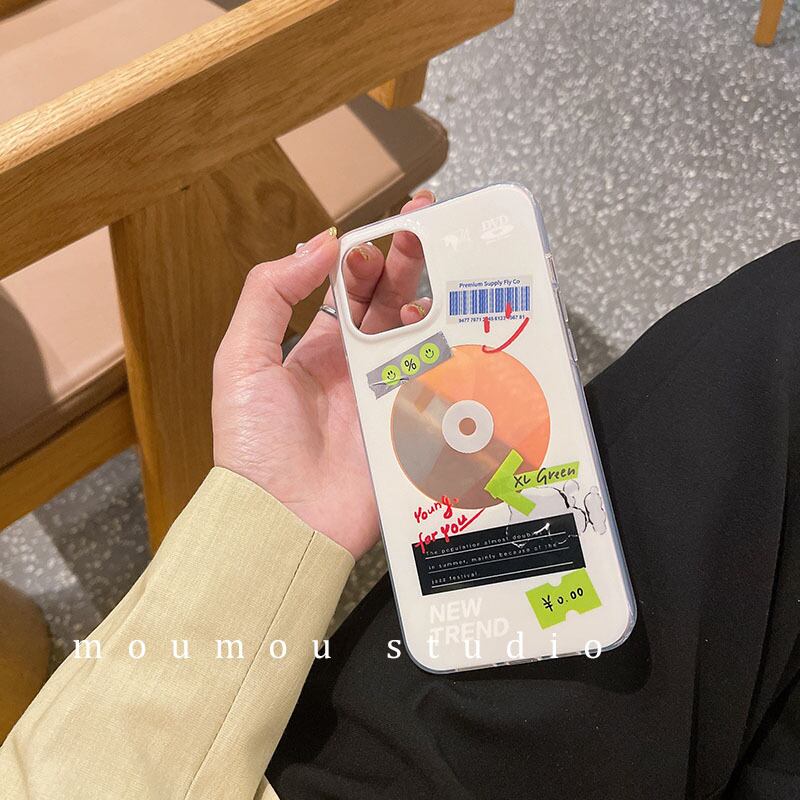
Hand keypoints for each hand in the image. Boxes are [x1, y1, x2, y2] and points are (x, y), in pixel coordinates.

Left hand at [212, 192, 433, 558]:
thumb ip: (269, 294)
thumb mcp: (240, 359)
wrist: (284, 520)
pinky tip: (449, 318)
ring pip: (416, 334)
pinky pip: (435, 377)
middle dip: (404, 264)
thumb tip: (316, 244)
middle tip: (422, 226)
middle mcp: (354, 368)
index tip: (382, 228)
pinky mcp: (411, 421)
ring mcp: (386, 393)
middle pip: (388, 305)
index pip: (345, 292)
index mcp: (314, 351)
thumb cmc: (253, 446)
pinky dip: (447, 346)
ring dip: (428, 295)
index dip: (363, 257)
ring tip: (438, 258)